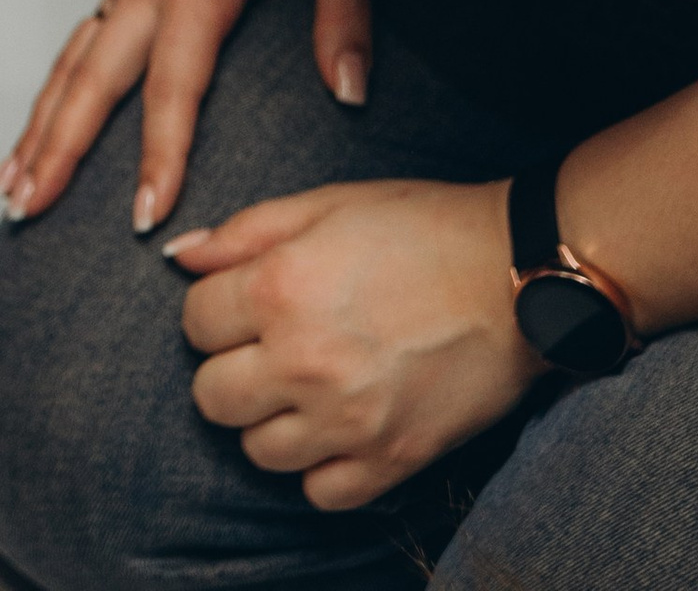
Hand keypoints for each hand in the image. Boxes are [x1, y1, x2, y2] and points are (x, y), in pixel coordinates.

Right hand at [0, 0, 371, 233]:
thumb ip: (345, 18)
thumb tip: (348, 95)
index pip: (174, 86)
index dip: (159, 154)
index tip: (146, 220)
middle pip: (92, 79)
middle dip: (59, 149)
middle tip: (29, 213)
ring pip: (71, 65)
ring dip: (38, 127)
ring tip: (10, 191)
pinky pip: (77, 48)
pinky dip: (50, 96)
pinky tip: (33, 136)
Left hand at [173, 178, 532, 509]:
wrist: (516, 278)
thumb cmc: (421, 228)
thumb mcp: (325, 204)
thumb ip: (244, 232)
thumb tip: (181, 255)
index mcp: (279, 288)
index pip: (194, 323)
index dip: (215, 308)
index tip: (244, 302)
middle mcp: (303, 361)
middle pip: (211, 397)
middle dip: (228, 368)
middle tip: (265, 349)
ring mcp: (347, 420)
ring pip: (258, 451)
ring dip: (269, 420)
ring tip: (302, 387)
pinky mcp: (391, 461)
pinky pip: (319, 492)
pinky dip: (320, 468)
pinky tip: (337, 428)